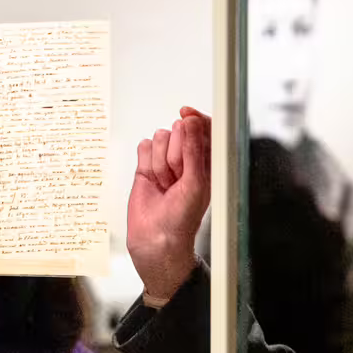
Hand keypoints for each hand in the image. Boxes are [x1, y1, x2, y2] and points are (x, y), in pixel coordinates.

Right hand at [127, 108, 210, 304]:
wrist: (156, 238)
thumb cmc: (183, 218)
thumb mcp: (196, 181)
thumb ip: (194, 149)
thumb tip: (191, 121)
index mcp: (208, 161)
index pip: (204, 127)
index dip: (196, 119)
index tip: (187, 115)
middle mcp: (187, 157)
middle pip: (178, 130)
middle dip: (175, 153)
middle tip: (177, 177)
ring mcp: (166, 160)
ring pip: (160, 138)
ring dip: (161, 162)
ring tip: (166, 184)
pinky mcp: (147, 165)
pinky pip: (144, 145)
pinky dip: (146, 161)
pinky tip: (152, 180)